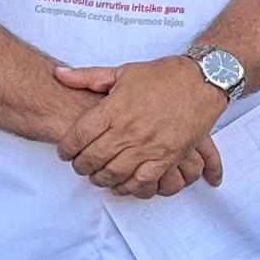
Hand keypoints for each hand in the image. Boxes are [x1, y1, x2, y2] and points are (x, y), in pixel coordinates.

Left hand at [52, 54, 227, 199]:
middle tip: (78, 166)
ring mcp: (147, 146)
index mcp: (114, 109)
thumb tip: (59, 75)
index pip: (79, 135)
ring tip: (95, 177)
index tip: (64, 152)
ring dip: (100, 178)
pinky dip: (127, 188)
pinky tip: (119, 187)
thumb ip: (88, 76)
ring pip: (114, 172)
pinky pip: (141, 181)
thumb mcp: (122, 71)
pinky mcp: (166, 158)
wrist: (201, 82)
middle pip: (93, 157)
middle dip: (80, 166)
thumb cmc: (162, 76)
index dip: (66, 148)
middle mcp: (128, 130)